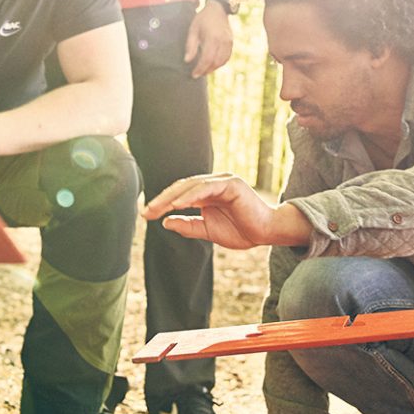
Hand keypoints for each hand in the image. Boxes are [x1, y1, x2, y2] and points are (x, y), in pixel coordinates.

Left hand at [143, 173, 310, 249]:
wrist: (266, 233)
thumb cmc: (242, 231)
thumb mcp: (208, 231)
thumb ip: (188, 226)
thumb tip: (166, 223)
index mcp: (207, 193)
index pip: (179, 194)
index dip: (162, 204)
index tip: (147, 215)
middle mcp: (213, 183)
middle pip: (181, 188)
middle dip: (162, 200)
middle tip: (147, 212)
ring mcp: (223, 181)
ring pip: (191, 186)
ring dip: (173, 197)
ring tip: (158, 208)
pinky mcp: (231, 184)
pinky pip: (207, 188)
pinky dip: (191, 195)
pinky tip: (178, 204)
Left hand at [185, 1, 233, 77]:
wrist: (218, 9)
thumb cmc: (203, 19)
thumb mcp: (193, 29)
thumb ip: (190, 46)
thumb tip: (187, 60)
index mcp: (212, 38)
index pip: (207, 58)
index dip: (200, 68)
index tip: (194, 74)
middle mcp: (223, 41)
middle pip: (215, 62)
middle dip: (206, 70)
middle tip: (197, 74)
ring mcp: (229, 42)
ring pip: (222, 61)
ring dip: (213, 68)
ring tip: (204, 71)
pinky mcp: (231, 42)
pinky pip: (227, 57)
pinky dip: (220, 63)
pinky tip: (212, 64)